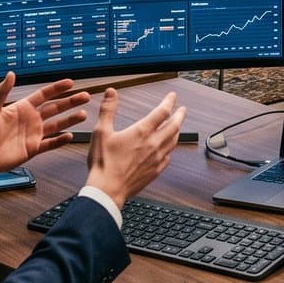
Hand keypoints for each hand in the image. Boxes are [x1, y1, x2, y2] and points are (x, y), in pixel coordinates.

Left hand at [0, 74, 91, 174]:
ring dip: (70, 119)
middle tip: (85, 96)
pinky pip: (51, 143)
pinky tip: (71, 135)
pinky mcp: (33, 149)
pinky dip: (61, 140)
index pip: (44, 95)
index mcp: (22, 108)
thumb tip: (11, 73)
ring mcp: (34, 134)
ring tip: (84, 114)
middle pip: (55, 108)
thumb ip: (2, 92)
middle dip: (70, 102)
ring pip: (57, 124)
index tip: (70, 82)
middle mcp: (31, 120)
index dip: (57, 89)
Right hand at [84, 89, 185, 204]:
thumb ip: (107, 110)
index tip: (172, 96)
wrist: (108, 190)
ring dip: (177, 131)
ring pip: (174, 141)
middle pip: (174, 126)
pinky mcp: (155, 171)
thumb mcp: (101, 132)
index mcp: (142, 132)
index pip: (162, 111)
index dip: (169, 101)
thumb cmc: (104, 163)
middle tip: (182, 110)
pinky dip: (170, 149)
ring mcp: (156, 158)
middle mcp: (153, 144)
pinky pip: (168, 157)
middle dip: (180, 115)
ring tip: (177, 126)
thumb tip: (111, 93)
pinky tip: (167, 150)